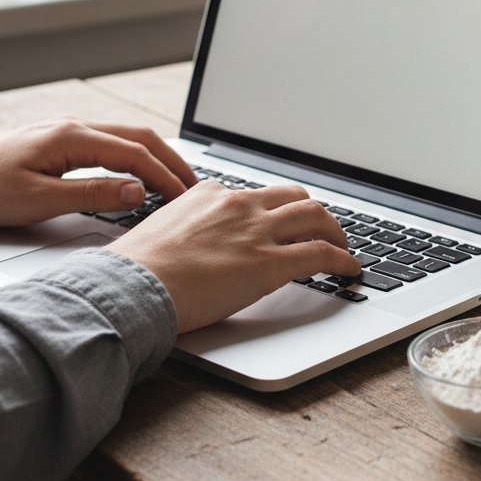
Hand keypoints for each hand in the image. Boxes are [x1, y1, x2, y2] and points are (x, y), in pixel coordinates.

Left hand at [0, 118, 196, 226]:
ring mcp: (70, 131)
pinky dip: (137, 156)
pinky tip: (144, 172)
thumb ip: (92, 195)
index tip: (184, 198)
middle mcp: (75, 127)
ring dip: (158, 156)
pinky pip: (113, 143)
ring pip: (129, 137)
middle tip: (194, 187)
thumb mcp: (39, 200)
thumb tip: (137, 192)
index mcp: (72, 137)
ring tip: (177, 181)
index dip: (165, 176)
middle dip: (172, 161)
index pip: (135, 154)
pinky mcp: (64, 141)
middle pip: (140, 137)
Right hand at [106, 180, 360, 332]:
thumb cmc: (135, 270)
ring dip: (335, 232)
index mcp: (209, 194)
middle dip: (312, 213)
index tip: (279, 222)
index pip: (253, 194)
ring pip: (315, 216)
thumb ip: (184, 230)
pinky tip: (350, 270)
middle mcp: (238, 205)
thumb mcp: (159, 233)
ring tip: (343, 247)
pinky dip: (343, 260)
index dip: (273, 210)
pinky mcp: (270, 263)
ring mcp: (257, 232)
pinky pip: (321, 254)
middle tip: (322, 230)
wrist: (130, 286)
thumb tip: (187, 248)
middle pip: (294, 196)